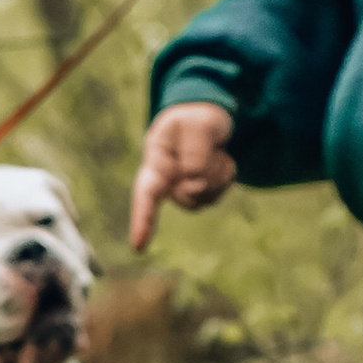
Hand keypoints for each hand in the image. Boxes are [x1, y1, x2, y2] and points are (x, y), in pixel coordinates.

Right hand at [128, 103, 236, 249]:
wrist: (208, 115)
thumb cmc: (198, 117)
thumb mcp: (199, 124)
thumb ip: (196, 155)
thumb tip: (196, 184)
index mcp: (156, 160)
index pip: (146, 194)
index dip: (142, 221)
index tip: (138, 246)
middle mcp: (165, 180)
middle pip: (189, 195)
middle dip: (209, 174)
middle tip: (216, 148)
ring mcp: (181, 188)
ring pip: (203, 198)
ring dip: (218, 175)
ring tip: (216, 151)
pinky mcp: (198, 193)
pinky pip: (215, 196)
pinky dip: (225, 178)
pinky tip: (220, 160)